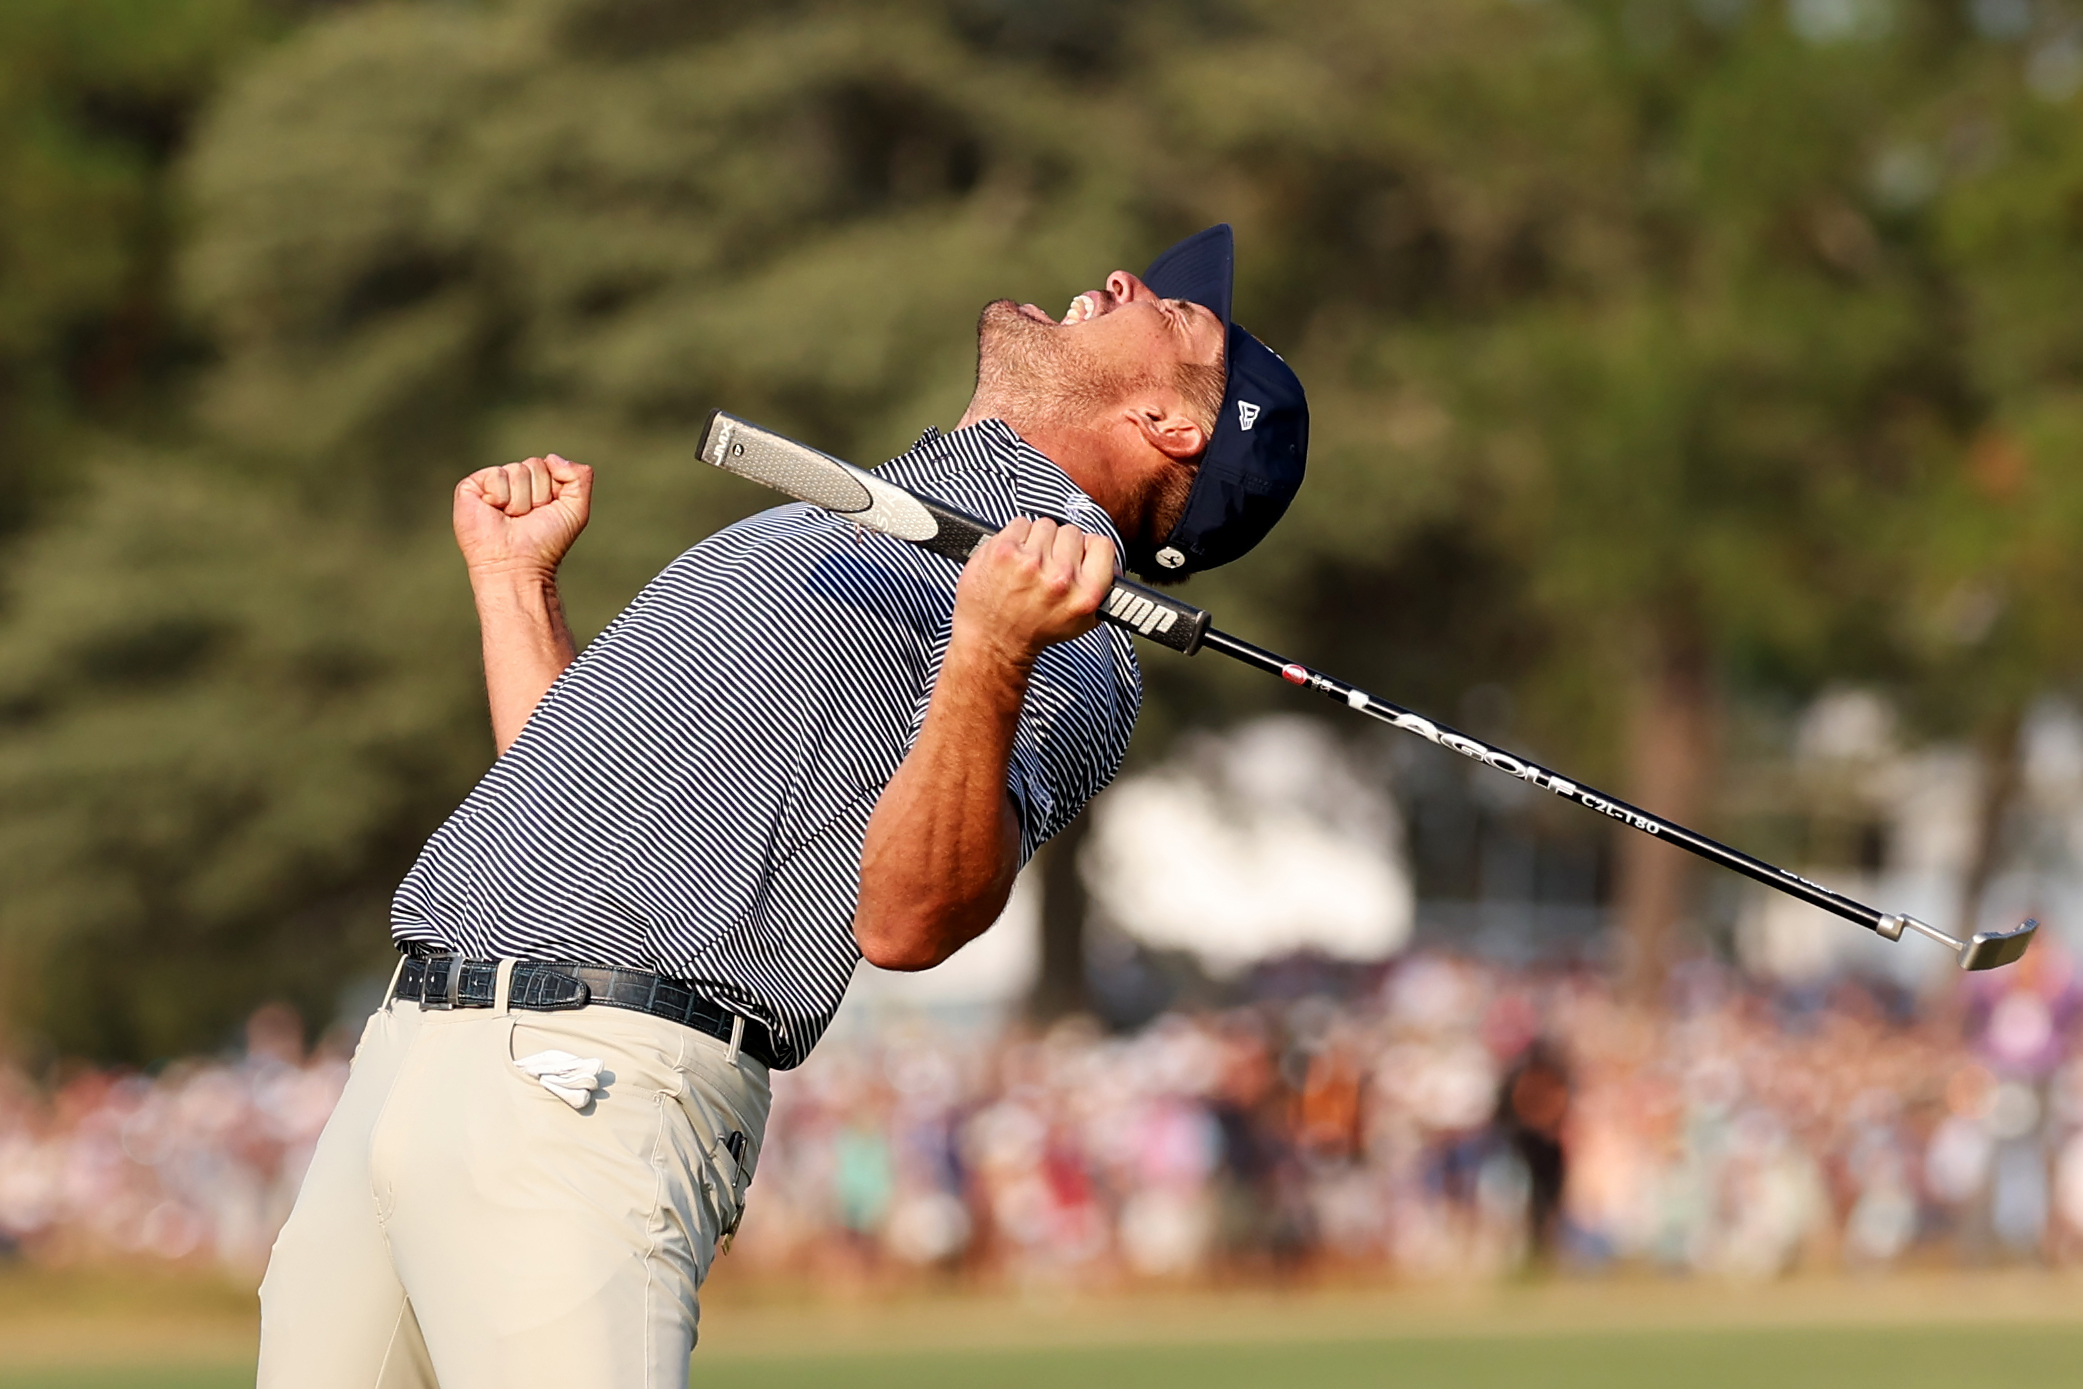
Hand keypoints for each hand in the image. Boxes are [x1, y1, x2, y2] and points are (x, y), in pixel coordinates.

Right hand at [453, 455, 591, 576]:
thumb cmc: (545, 543)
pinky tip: (495, 513)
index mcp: (536, 486)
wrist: (518, 564)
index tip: (546, 512)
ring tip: (510, 519)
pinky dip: (501, 497)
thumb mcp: (576, 510)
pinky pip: (496, 474)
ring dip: (519, 500)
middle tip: (526, 518)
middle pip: (534, 464)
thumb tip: (552, 457)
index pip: (550, 465)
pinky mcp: (471, 487)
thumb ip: (580, 477)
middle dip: (537, 495)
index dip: (553, 490)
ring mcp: (492, 484)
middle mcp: (514, 483)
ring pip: (517, 470)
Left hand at [952, 517, 1114, 665]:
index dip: (1089, 548)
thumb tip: (1111, 563)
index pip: (1102, 544)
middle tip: (1047, 567)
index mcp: (1085, 594)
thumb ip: (1101, 589)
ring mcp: (1030, 562)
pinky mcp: (1004, 550)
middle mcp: (1060, 577)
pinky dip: (1016, 537)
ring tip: (1028, 564)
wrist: (993, 641)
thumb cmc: (1035, 630)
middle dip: (1060, 546)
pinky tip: (1013, 558)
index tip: (1079, 555)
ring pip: (1046, 525)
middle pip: (1072, 532)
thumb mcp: (1082, 622)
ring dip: (1038, 540)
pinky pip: (1020, 524)